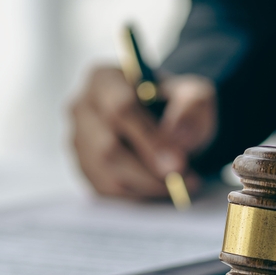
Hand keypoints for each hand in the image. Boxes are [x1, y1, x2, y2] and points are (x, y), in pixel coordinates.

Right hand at [70, 66, 216, 198]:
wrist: (169, 122)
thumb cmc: (178, 105)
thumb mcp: (196, 96)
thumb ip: (192, 108)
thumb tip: (177, 136)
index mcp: (104, 79)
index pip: (120, 109)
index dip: (149, 140)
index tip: (178, 163)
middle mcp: (82, 108)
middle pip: (107, 147)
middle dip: (149, 170)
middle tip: (183, 181)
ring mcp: (78, 140)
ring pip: (106, 174)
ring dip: (147, 186)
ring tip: (180, 184)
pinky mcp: (84, 167)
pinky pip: (106, 190)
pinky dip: (138, 195)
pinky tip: (161, 188)